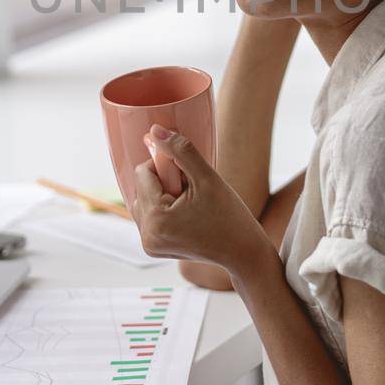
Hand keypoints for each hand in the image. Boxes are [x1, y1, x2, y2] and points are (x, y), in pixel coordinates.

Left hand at [131, 124, 268, 277]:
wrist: (243, 252)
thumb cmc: (230, 217)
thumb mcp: (207, 178)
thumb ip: (180, 151)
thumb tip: (154, 131)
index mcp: (155, 220)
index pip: (142, 173)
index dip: (165, 166)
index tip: (189, 176)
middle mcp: (146, 236)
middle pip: (141, 187)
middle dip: (165, 182)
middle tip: (193, 193)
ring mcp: (149, 245)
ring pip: (144, 200)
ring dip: (164, 194)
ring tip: (191, 204)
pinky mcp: (153, 248)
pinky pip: (149, 216)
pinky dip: (164, 208)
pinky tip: (187, 214)